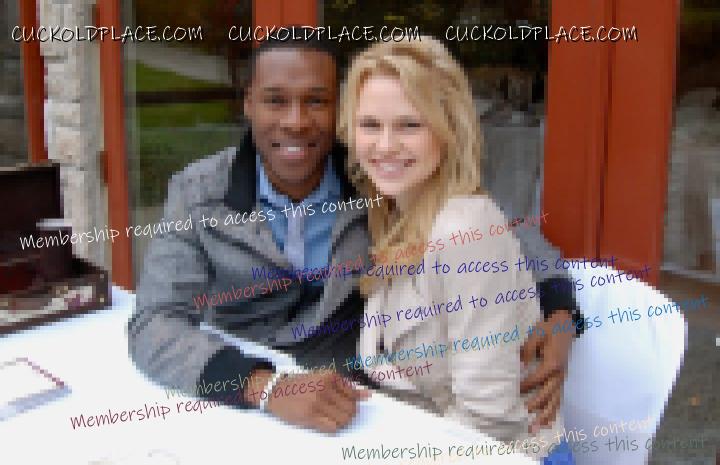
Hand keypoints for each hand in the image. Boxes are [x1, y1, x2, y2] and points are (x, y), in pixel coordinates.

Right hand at [264, 371, 369, 432]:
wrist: (276, 391)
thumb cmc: (302, 385)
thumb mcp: (324, 379)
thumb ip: (347, 387)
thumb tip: (369, 395)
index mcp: (330, 376)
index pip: (354, 396)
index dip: (351, 403)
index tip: (343, 404)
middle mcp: (325, 387)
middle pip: (350, 409)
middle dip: (347, 414)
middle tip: (336, 412)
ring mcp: (317, 401)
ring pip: (343, 419)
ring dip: (340, 421)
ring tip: (329, 416)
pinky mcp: (309, 415)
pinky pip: (332, 427)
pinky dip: (332, 427)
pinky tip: (324, 421)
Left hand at [520, 310, 573, 433]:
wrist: (565, 324)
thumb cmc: (548, 328)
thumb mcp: (536, 333)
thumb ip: (528, 349)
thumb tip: (519, 364)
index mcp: (552, 362)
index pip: (537, 379)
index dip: (525, 386)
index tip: (514, 391)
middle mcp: (559, 374)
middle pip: (548, 395)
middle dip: (536, 407)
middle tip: (524, 418)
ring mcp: (562, 378)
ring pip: (555, 401)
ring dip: (546, 416)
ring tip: (536, 429)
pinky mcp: (561, 379)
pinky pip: (559, 399)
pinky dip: (554, 412)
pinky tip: (548, 423)